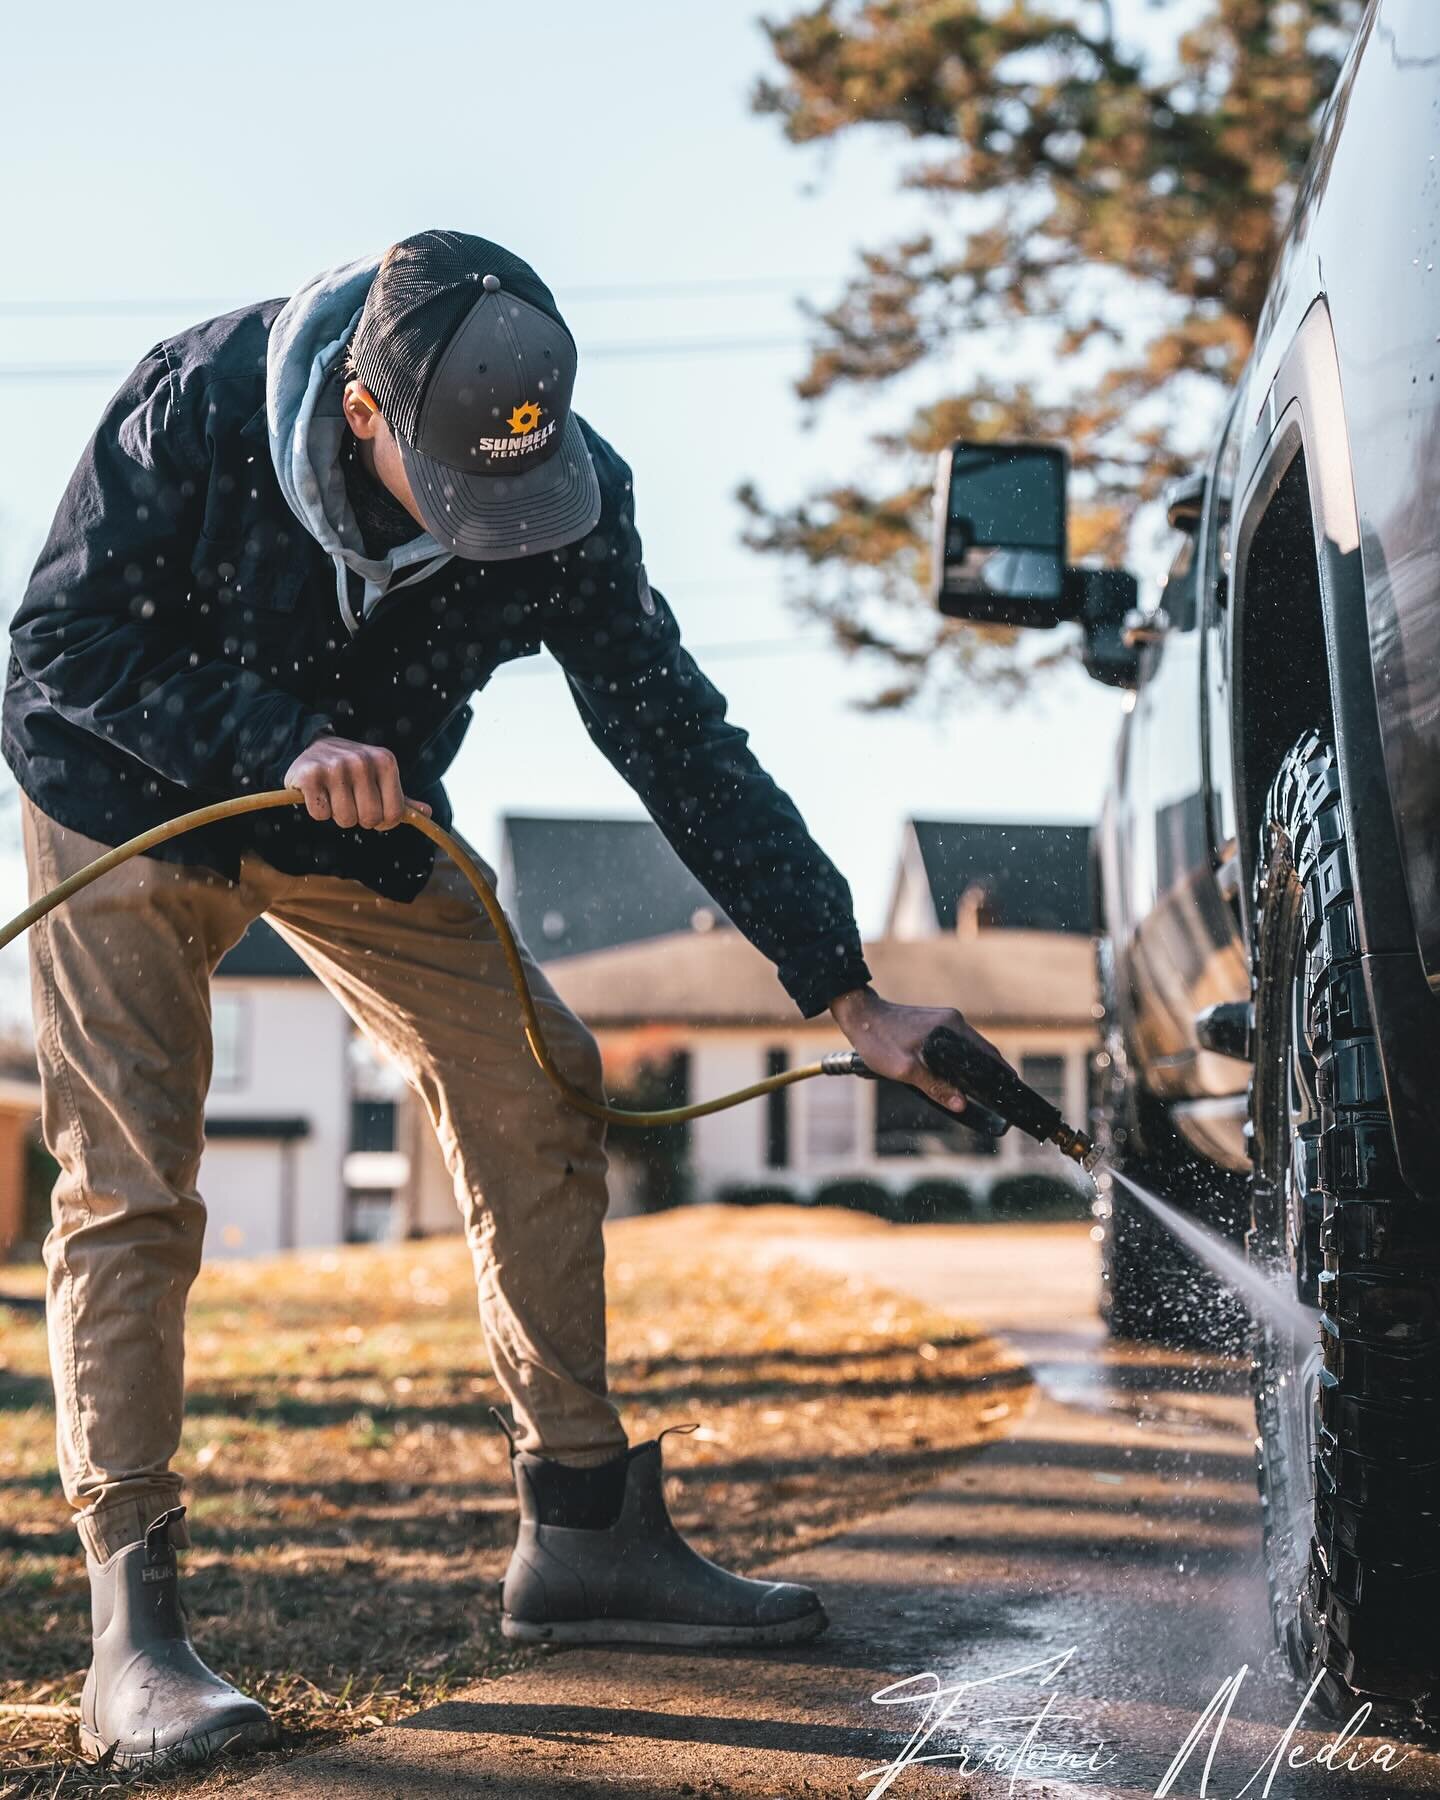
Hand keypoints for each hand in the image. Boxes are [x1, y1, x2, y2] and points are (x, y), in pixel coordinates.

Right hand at [283, 735, 431, 830]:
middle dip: (359, 818)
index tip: (373, 811)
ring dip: (338, 815)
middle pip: (369, 819)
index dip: (383, 822)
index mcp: (385, 761)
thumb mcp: (381, 779)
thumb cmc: (353, 772)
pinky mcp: (309, 774)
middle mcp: (362, 761)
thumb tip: (426, 813)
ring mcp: (335, 766)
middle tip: (350, 801)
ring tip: (333, 795)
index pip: (394, 814)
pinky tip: (317, 793)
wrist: (313, 748)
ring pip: (345, 819)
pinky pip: (320, 814)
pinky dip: (318, 811)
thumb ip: (401, 799)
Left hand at [828, 985, 1012, 1114]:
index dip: (1001, 1073)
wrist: (859, 1015)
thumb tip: (962, 1104)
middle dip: (991, 1074)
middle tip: (1000, 1097)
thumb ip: (935, 1086)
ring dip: (974, 1068)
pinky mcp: (935, 1024)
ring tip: (983, 1091)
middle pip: (981, 1051)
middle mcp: (952, 1021)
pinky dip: (961, 1061)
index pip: (987, 1053)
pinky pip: (956, 1045)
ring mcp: (944, 1021)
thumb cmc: (878, 1040)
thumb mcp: (905, 1069)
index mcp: (951, 1028)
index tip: (1012, 1090)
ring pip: (968, 1049)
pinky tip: (959, 1076)